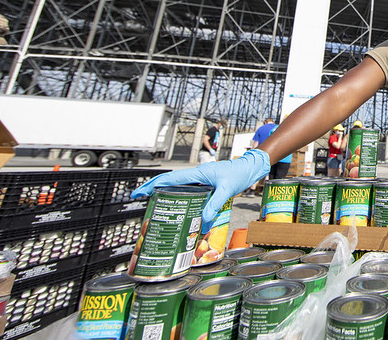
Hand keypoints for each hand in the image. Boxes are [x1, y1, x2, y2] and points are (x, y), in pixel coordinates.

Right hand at [131, 149, 269, 220]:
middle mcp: (195, 176)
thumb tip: (203, 219)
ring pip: (178, 186)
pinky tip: (177, 207)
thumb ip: (215, 203)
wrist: (249, 168)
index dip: (152, 185)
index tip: (138, 192)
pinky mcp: (205, 184)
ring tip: (154, 206)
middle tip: (141, 201)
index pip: (169, 179)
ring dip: (165, 193)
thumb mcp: (227, 189)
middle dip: (153, 189)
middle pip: (169, 182)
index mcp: (197, 174)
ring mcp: (200, 180)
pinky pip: (188, 191)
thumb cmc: (239, 174)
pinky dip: (179, 197)